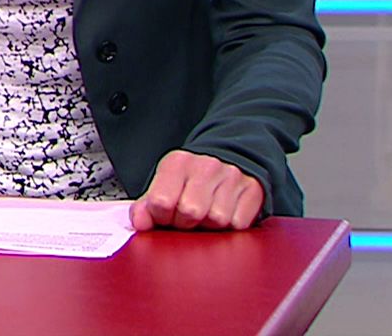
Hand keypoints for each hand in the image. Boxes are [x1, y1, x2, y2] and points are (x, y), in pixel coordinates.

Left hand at [129, 150, 263, 230]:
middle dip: (186, 223)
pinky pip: (238, 224)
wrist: (228, 163)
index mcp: (177, 163)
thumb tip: (139, 223)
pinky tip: (225, 214)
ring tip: (206, 216)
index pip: (162, 201)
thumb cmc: (189, 182)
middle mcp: (205, 165)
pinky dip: (230, 228)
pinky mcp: (252, 190)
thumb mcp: (163, 187)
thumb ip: (145, 207)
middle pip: (191, 212)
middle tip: (187, 218)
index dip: (161, 217)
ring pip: (216, 220)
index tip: (165, 215)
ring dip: (209, 226)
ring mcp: (231, 176)